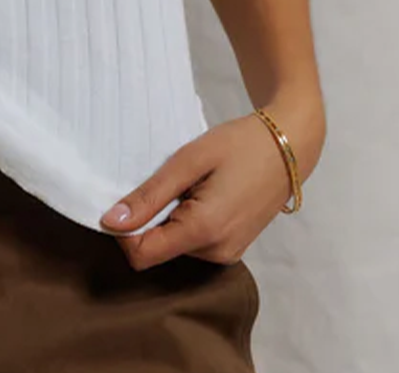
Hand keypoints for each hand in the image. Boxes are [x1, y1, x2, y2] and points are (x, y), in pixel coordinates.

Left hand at [99, 112, 291, 270]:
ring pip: (174, 244)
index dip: (124, 230)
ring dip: (170, 215)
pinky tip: (202, 191)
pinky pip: (193, 241)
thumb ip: (150, 195)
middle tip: (168, 179)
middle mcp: (215, 253)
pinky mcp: (233, 247)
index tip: (126, 196)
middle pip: (157, 249)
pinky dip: (187, 219)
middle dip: (151, 217)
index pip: (142, 255)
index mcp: (203, 232)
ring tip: (190, 182)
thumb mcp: (189, 160)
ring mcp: (227, 253)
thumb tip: (110, 222)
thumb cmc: (239, 145)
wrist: (288, 146)